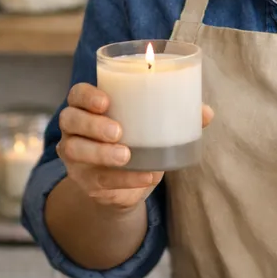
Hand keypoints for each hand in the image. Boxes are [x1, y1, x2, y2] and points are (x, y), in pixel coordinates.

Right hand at [57, 82, 214, 211]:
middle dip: (92, 125)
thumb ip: (177, 115)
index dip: (86, 96)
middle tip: (118, 131)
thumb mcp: (152, 125)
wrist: (125, 183)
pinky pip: (100, 180)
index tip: (106, 101)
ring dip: (101, 153)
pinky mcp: (86, 182)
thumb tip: (206, 112)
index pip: (77, 94)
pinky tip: (145, 176)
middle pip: (70, 120)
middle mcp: (74, 130)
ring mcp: (75, 157)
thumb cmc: (137, 140)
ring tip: (126, 155)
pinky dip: (124, 179)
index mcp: (89, 107)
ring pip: (75, 150)